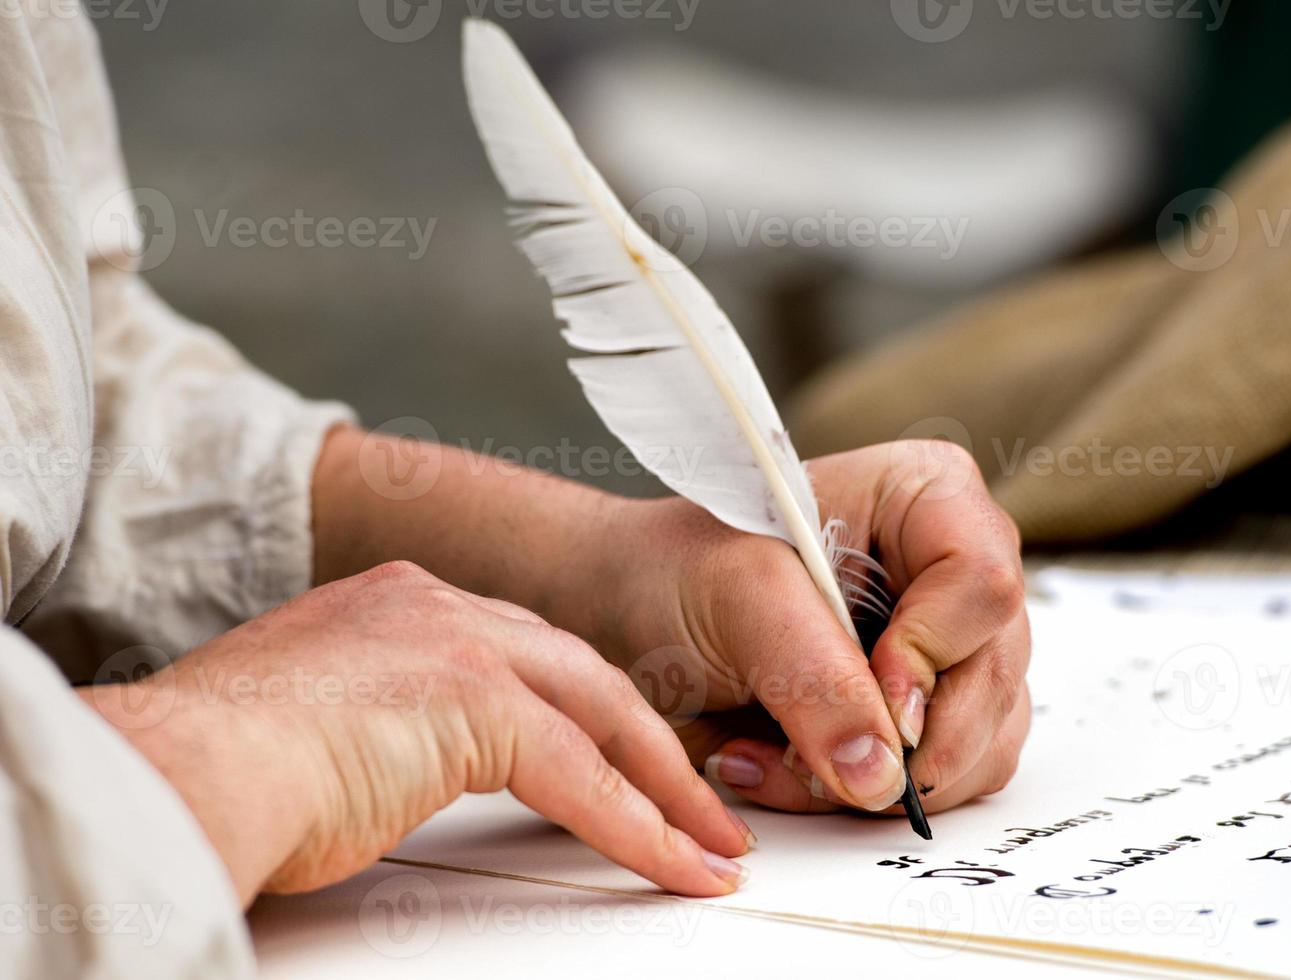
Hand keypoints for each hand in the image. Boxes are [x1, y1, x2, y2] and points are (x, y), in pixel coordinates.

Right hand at [79, 561, 752, 904]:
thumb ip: (376, 721)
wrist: (183, 763)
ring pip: (602, 718)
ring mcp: (460, 645)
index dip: (581, 708)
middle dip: (648, 742)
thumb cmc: (219, 761)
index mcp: (401, 604)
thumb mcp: (313, 720)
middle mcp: (438, 605)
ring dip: (666, 788)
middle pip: (582, 675)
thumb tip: (387, 761)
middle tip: (697, 797)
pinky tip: (677, 866)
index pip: (525, 654)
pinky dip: (639, 827)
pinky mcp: (476, 704)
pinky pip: (586, 778)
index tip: (617, 753)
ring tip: (709, 840)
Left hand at [589, 441, 1030, 815]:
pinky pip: (944, 779)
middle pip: (994, 675)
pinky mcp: (931, 710)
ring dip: (877, 782)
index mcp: (926, 496)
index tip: (869, 696)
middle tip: (811, 760)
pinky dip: (865, 797)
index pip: (983, 582)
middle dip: (904, 743)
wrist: (635, 613)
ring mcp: (953, 646)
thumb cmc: (678, 571)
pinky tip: (787, 766)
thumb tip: (880, 773)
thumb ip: (814, 677)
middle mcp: (955, 570)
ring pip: (981, 741)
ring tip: (774, 758)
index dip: (931, 654)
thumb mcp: (737, 601)